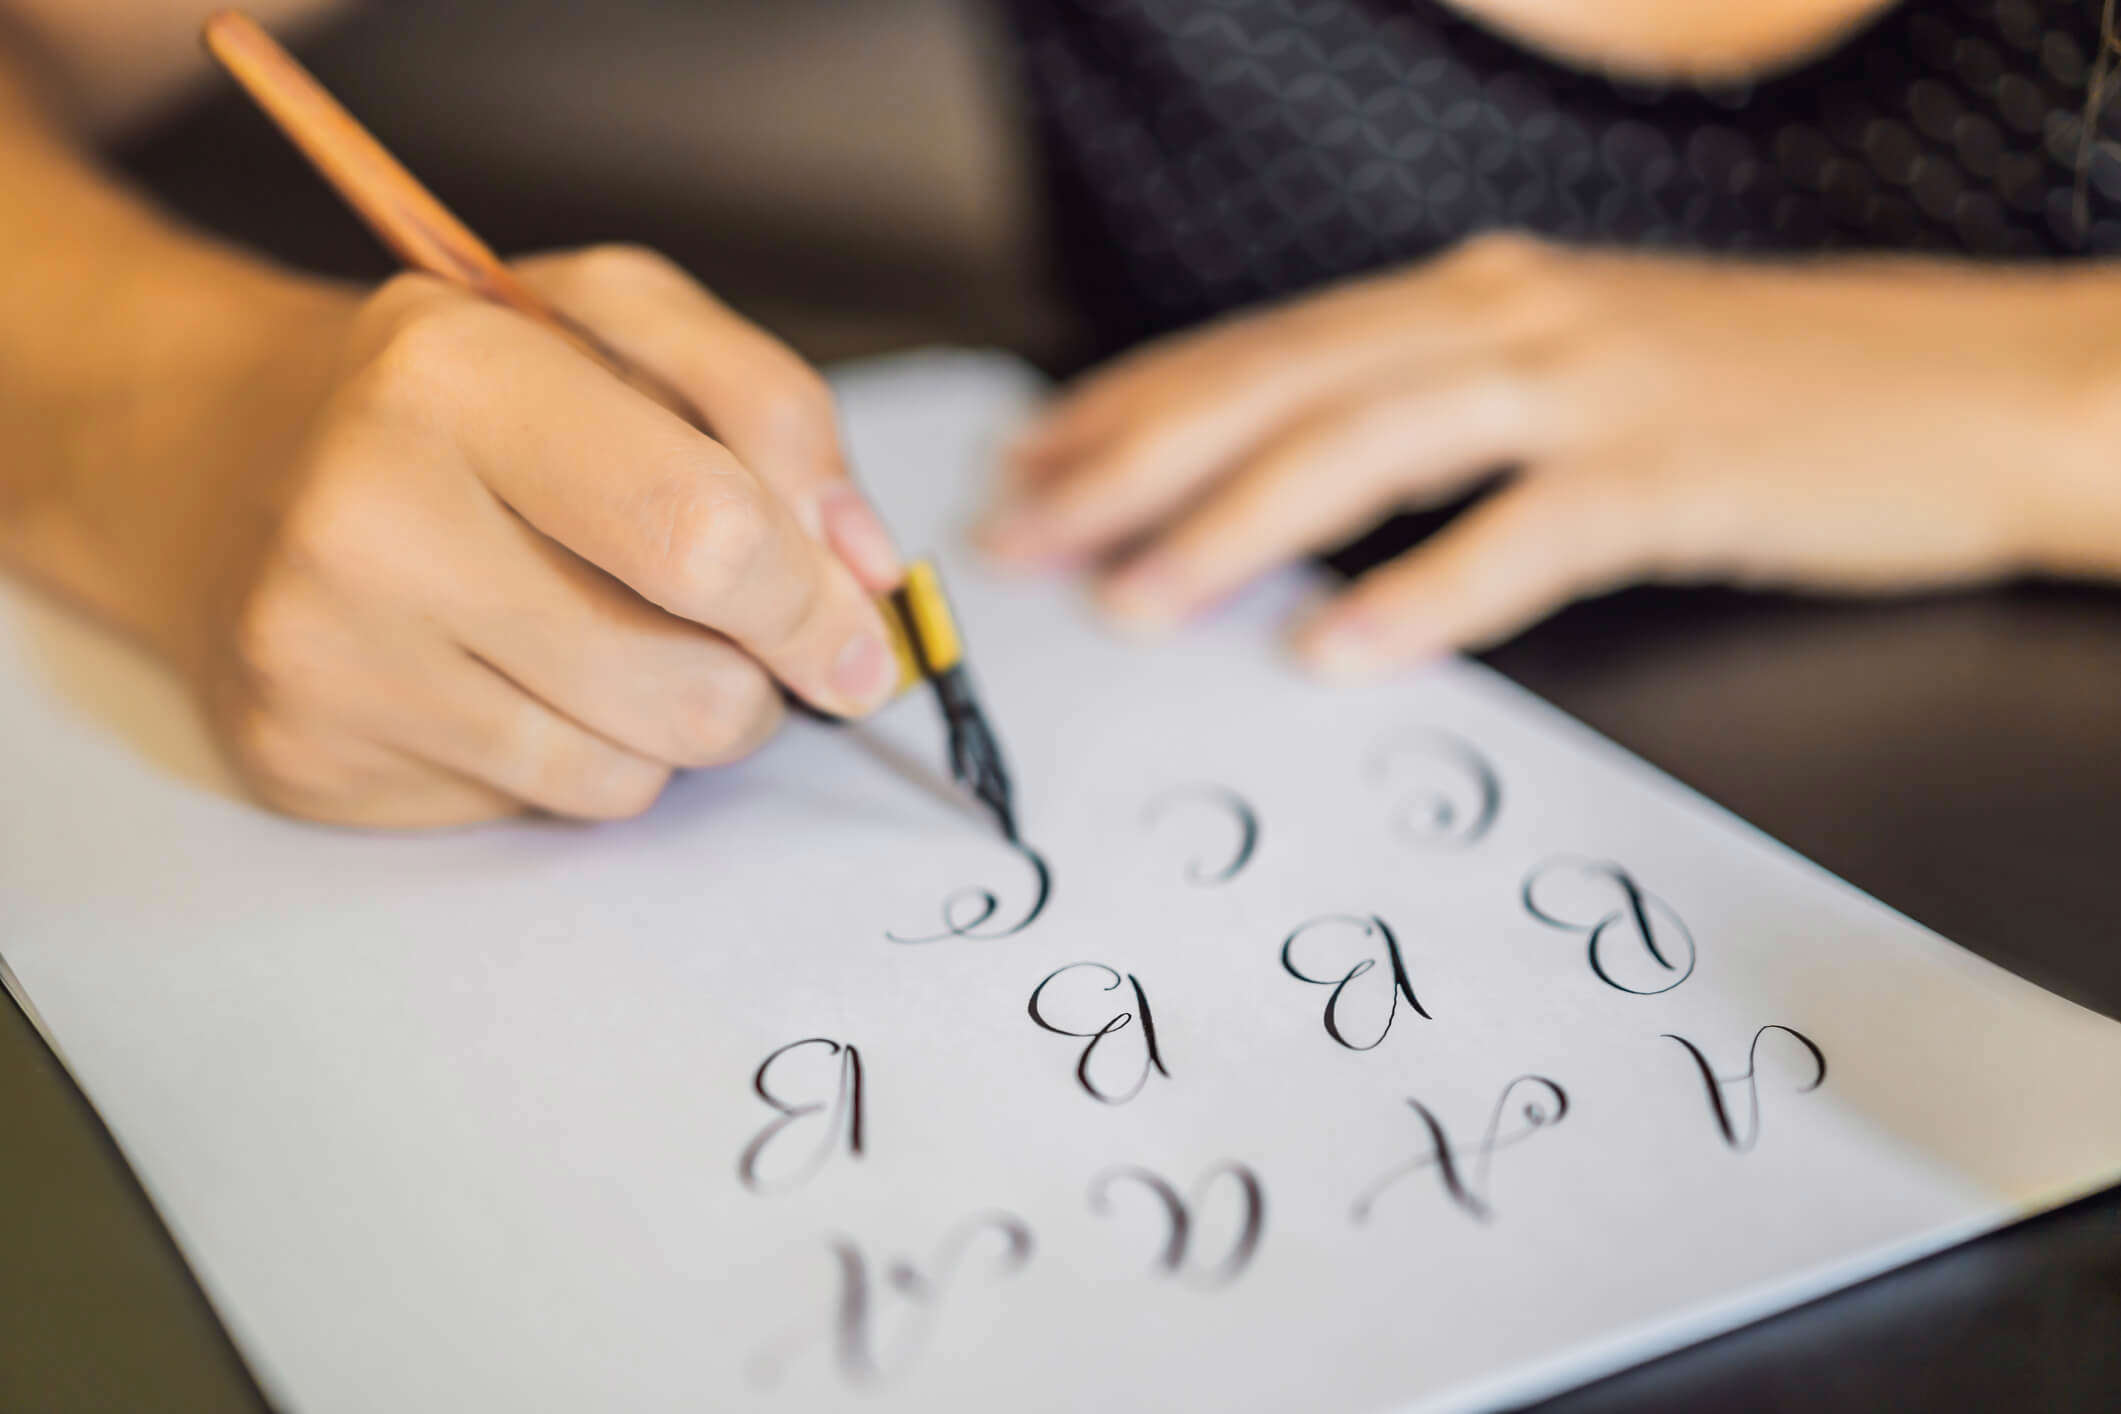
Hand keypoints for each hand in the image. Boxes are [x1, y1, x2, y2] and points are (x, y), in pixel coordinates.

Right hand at [180, 245, 902, 826]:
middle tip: (750, 637)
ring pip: (633, 776)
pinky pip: (549, 811)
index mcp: (456, 372)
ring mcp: (326, 653)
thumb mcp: (625, 323)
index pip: (707, 536)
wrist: (233, 456)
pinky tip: (526, 677)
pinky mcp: (311, 756)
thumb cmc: (469, 392)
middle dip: (765, 680)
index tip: (860, 635)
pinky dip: (585, 757)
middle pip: (691, 691)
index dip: (816, 607)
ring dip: (678, 721)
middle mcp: (368, 516)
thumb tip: (864, 570)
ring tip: (621, 634)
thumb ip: (773, 412)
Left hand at [979, 233, 2120, 675]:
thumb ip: (1437, 413)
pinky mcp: (1670, 471)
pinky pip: (1520, 537)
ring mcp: (1589, 388)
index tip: (1034, 468)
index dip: (1130, 409)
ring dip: (1232, 527)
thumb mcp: (1573, 367)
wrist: (1972, 385)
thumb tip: (1294, 499)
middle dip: (1128, 464)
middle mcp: (1508, 321)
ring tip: (1137, 599)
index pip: (1258, 350)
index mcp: (1472, 298)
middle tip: (1025, 535)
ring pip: (1364, 445)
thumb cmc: (1761, 392)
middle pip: (1274, 386)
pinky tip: (1339, 655)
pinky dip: (1420, 597)